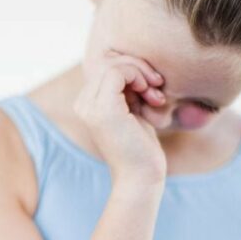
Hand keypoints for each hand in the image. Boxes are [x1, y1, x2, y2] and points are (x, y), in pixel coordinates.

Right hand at [74, 51, 167, 183]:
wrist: (141, 178)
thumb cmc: (141, 148)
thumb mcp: (133, 111)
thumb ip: (128, 90)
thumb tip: (133, 63)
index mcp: (87, 103)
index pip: (106, 67)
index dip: (131, 69)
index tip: (152, 88)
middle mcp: (83, 103)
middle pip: (108, 62)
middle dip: (137, 67)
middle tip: (157, 85)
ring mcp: (90, 106)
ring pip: (113, 64)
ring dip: (141, 72)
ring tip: (156, 94)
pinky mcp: (103, 109)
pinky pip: (118, 72)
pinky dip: (138, 76)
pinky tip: (150, 95)